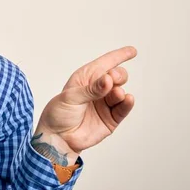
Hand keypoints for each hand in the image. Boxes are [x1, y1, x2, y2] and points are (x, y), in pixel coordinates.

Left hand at [34, 46, 136, 164]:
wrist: (58, 138)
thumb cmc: (58, 114)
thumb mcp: (70, 98)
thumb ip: (90, 89)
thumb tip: (108, 79)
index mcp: (85, 79)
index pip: (104, 64)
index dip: (118, 56)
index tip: (132, 51)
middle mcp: (97, 90)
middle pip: (117, 76)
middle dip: (119, 75)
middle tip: (113, 79)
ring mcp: (105, 103)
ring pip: (121, 91)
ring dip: (119, 91)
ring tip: (115, 94)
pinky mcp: (111, 118)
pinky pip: (124, 108)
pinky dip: (128, 103)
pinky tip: (128, 99)